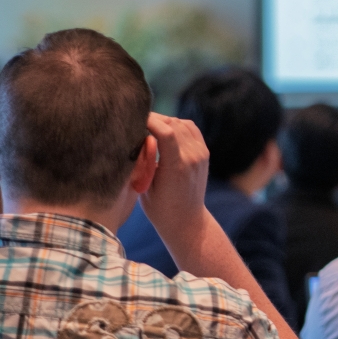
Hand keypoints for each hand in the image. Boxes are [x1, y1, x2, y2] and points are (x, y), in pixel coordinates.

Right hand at [138, 112, 212, 239]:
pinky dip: (177, 125)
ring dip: (164, 121)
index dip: (148, 120)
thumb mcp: (144, 186)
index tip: (131, 118)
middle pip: (173, 124)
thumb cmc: (160, 208)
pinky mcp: (204, 153)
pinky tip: (163, 130)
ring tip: (147, 125)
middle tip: (134, 120)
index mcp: (177, 167)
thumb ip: (142, 161)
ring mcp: (201, 154)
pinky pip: (191, 129)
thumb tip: (133, 138)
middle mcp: (193, 158)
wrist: (187, 221)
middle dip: (153, 119)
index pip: (166, 132)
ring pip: (182, 124)